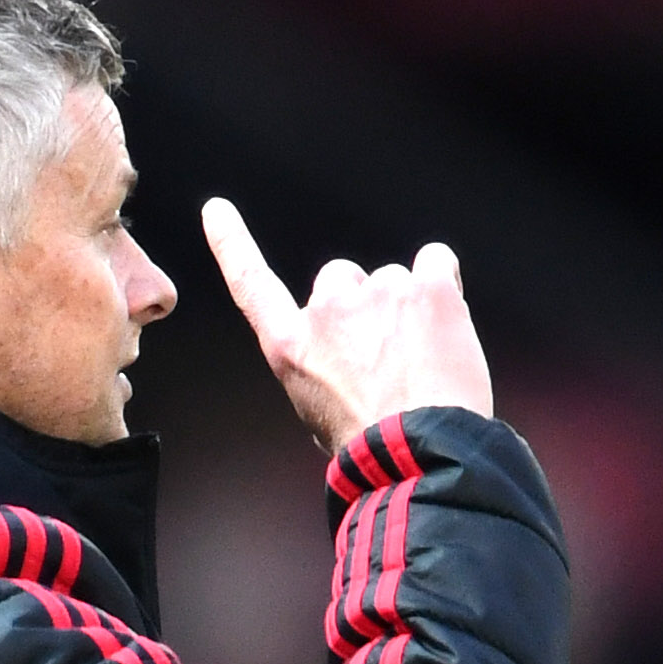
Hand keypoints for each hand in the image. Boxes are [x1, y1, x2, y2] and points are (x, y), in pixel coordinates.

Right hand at [203, 198, 494, 453]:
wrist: (418, 453)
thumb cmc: (369, 446)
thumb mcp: (316, 413)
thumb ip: (319, 368)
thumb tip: (347, 357)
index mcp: (291, 345)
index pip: (251, 283)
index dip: (231, 243)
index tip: (217, 210)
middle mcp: (327, 309)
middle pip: (341, 279)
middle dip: (362, 306)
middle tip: (388, 355)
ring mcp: (378, 292)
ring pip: (394, 280)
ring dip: (408, 309)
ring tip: (423, 362)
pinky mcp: (426, 287)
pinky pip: (436, 260)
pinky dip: (443, 281)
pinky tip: (446, 321)